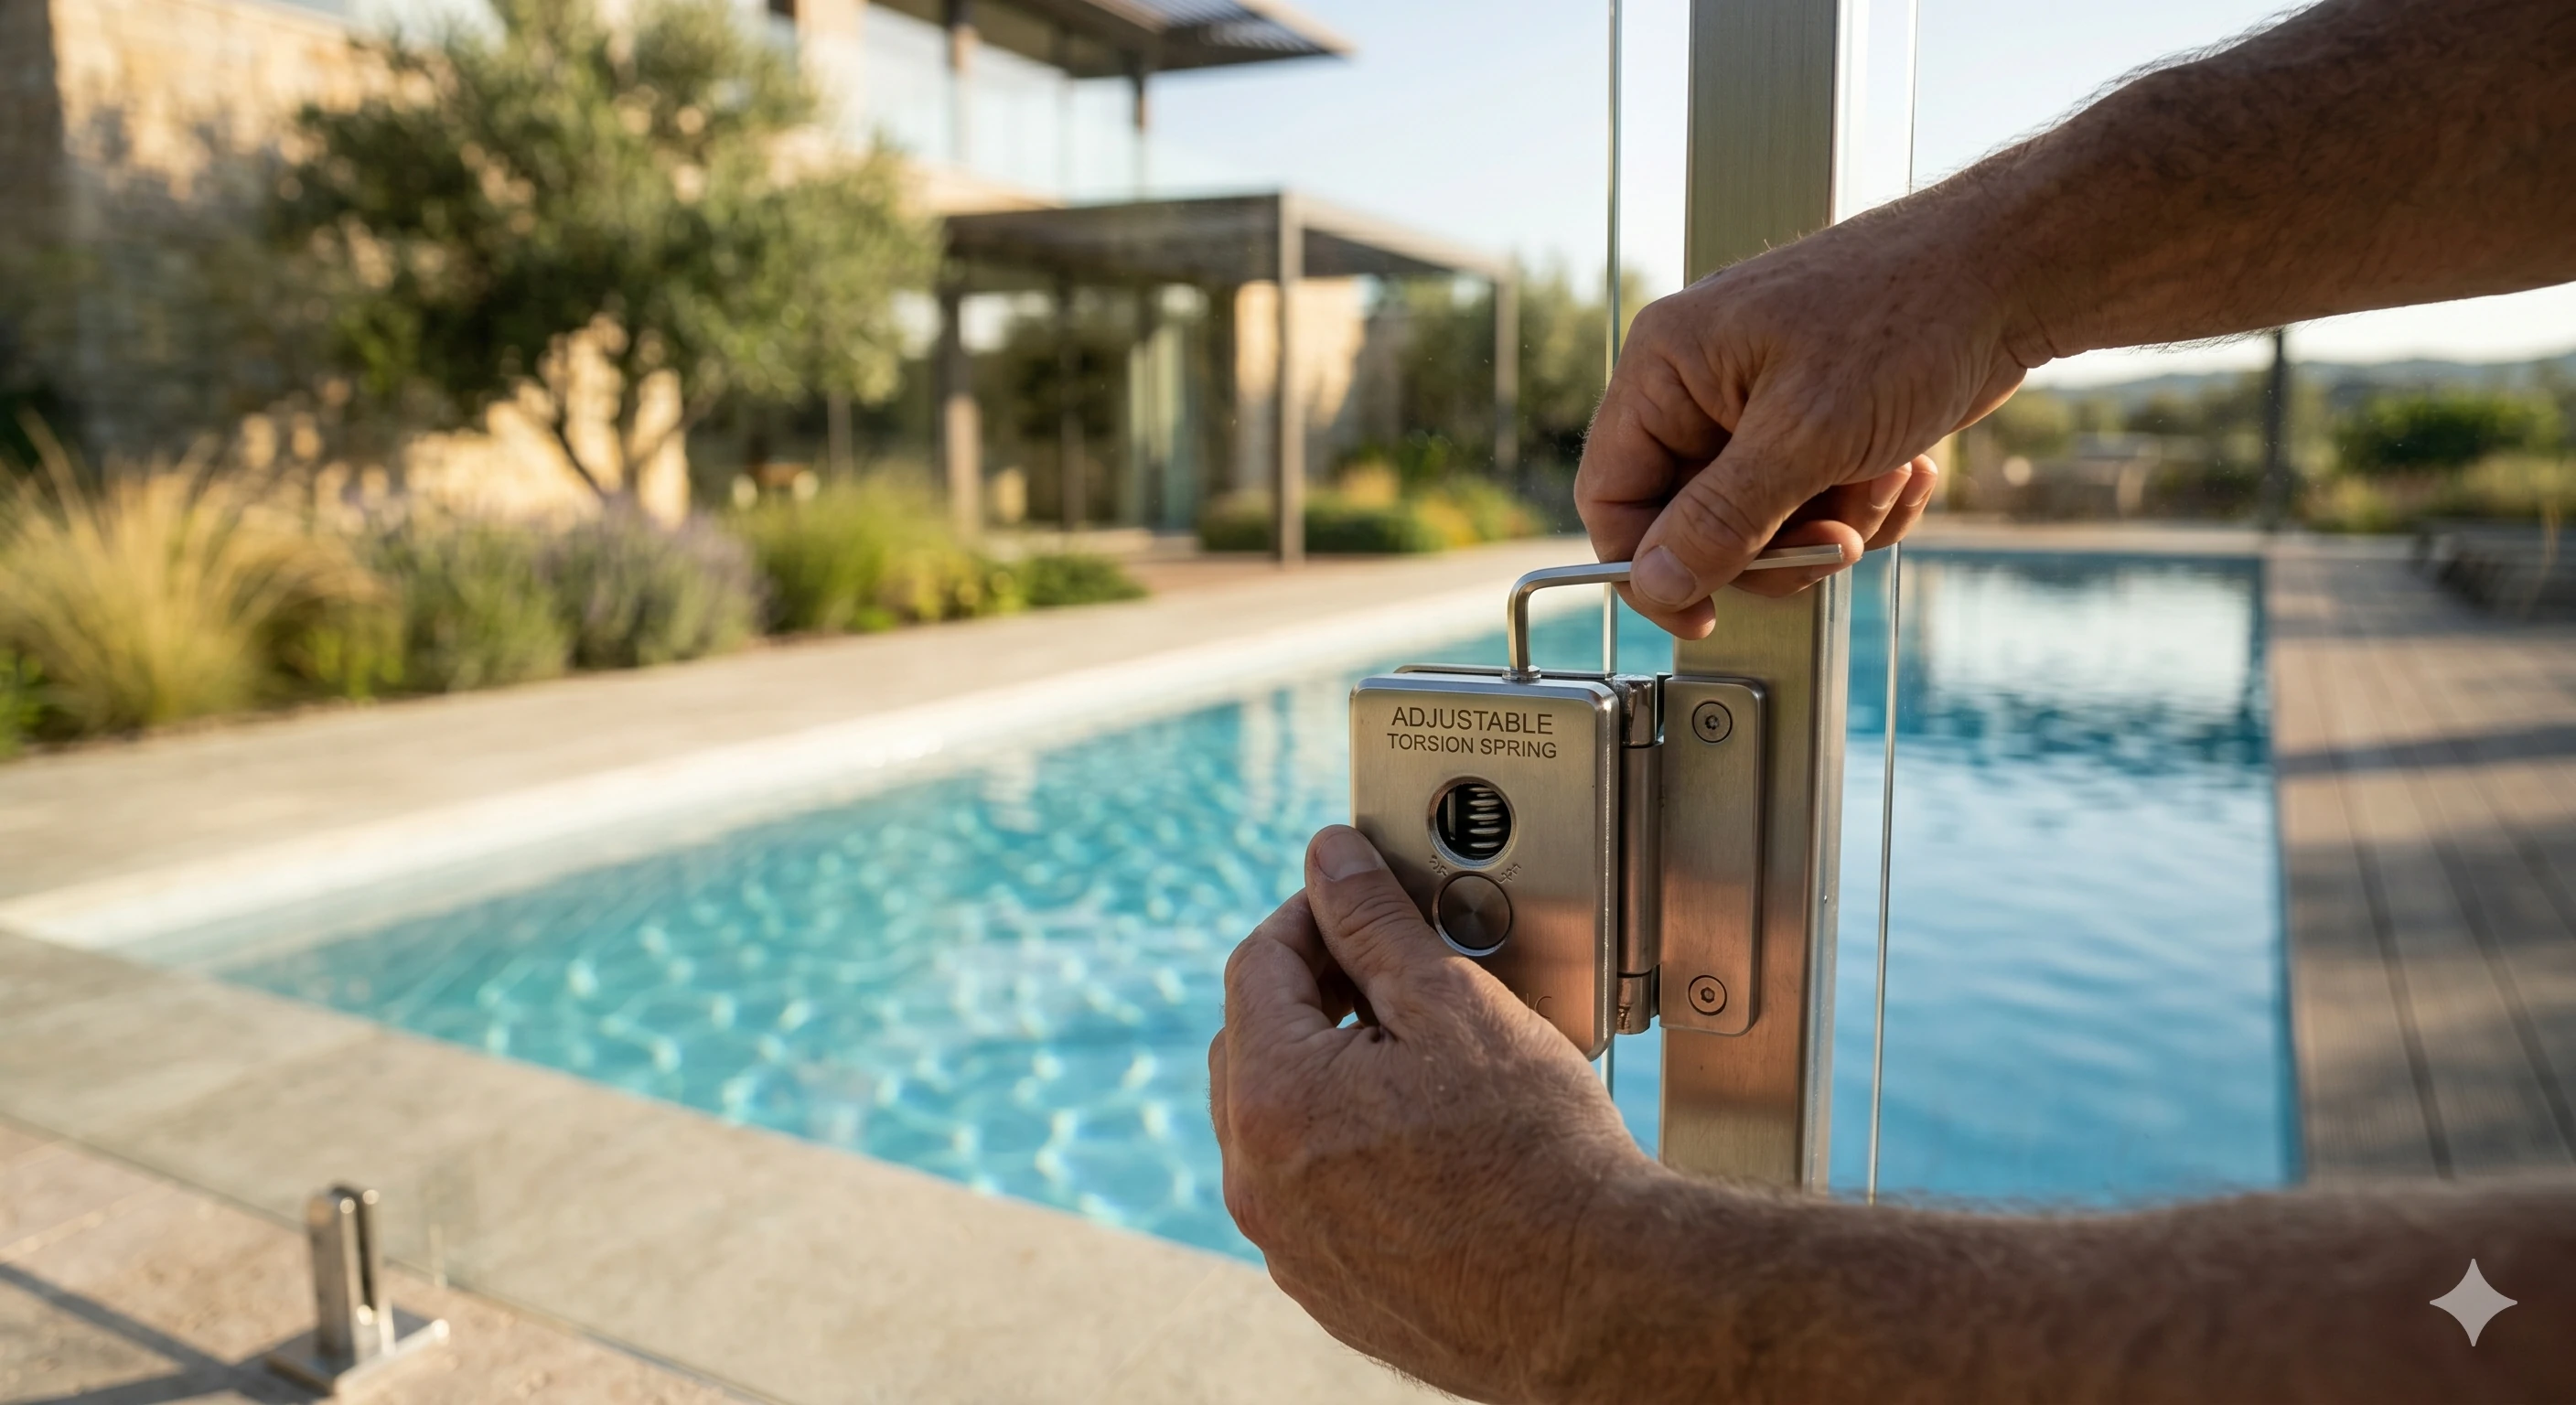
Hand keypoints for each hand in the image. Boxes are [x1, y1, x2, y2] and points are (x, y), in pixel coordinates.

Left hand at [1209, 826, 1657, 1400]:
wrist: (1599, 1296)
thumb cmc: (1539, 1157)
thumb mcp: (1456, 1004)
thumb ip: (1375, 922)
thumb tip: (1329, 859)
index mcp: (1273, 1100)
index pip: (1255, 965)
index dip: (1309, 915)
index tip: (1354, 901)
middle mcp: (1258, 1182)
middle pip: (1251, 1044)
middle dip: (1310, 992)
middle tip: (1386, 971)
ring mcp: (1288, 1244)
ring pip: (1276, 1122)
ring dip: (1324, 1070)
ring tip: (1414, 1053)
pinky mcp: (1328, 1287)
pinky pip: (1309, 1191)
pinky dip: (1342, 1148)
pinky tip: (1419, 1136)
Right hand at [1577, 202, 2031, 635]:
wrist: (2013, 274)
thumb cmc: (1907, 314)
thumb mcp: (1804, 433)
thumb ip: (1720, 519)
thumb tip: (1655, 583)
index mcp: (1668, 365)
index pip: (1613, 493)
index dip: (1648, 566)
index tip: (1701, 613)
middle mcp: (1704, 386)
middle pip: (1693, 523)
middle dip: (1774, 544)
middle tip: (1832, 537)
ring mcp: (1762, 407)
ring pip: (1764, 525)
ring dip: (1835, 523)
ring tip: (1883, 474)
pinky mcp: (1820, 425)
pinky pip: (1815, 506)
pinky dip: (1866, 503)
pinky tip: (1906, 464)